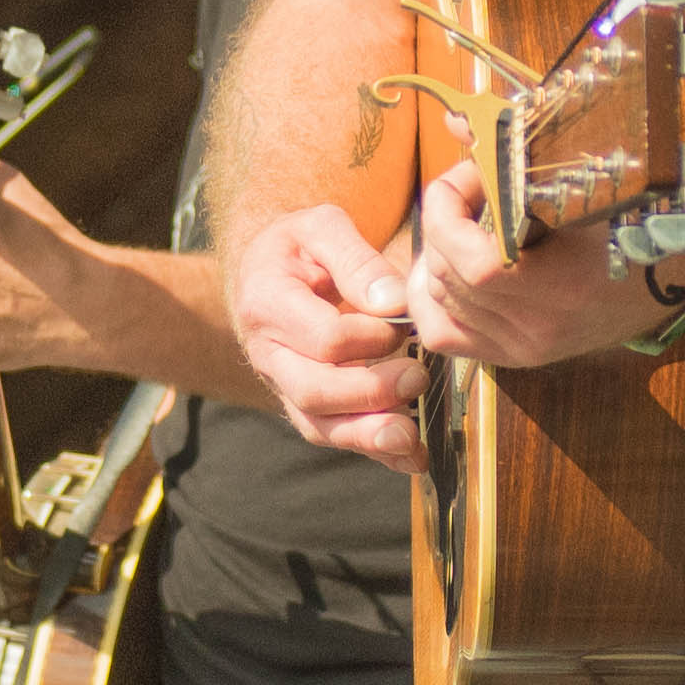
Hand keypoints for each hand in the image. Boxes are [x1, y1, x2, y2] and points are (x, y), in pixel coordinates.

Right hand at [228, 205, 431, 471]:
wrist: (265, 271)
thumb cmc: (300, 246)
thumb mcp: (322, 227)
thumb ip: (357, 260)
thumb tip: (393, 301)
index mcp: (267, 302)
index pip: (323, 338)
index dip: (369, 338)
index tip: (403, 325)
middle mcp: (267, 353)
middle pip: (314, 391)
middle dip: (370, 393)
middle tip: (418, 379)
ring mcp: (283, 385)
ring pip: (318, 424)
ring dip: (367, 436)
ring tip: (411, 439)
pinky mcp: (304, 404)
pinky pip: (333, 435)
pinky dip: (373, 451)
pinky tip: (410, 456)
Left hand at [404, 163, 682, 366]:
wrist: (668, 281)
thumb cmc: (632, 226)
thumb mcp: (584, 188)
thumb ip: (514, 159)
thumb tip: (452, 122)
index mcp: (561, 288)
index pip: (472, 261)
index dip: (449, 210)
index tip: (470, 175)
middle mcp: (536, 327)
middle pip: (448, 275)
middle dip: (443, 220)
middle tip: (470, 189)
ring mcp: (521, 348)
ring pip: (438, 300)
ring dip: (439, 252)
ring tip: (464, 222)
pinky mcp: (514, 356)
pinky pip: (442, 333)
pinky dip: (432, 297)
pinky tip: (446, 268)